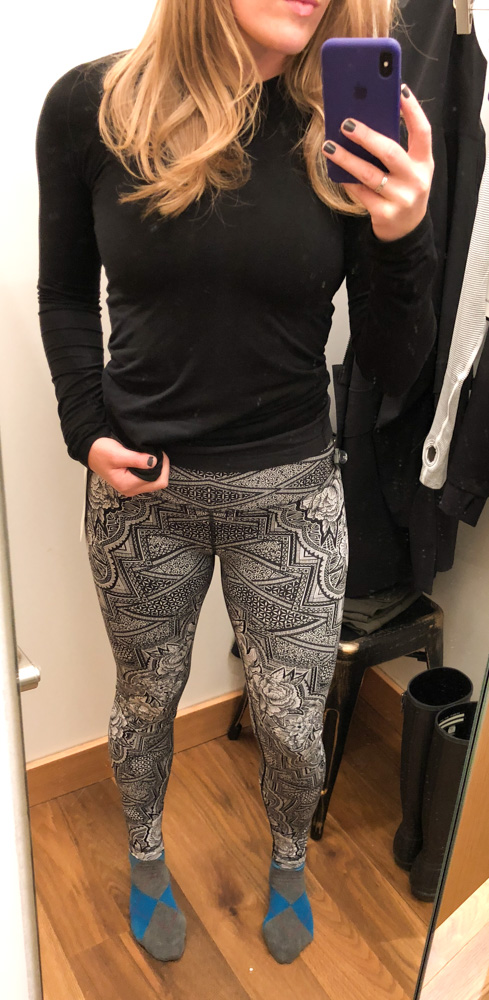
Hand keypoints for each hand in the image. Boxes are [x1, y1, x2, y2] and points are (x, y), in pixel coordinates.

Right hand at [88, 437, 169, 496]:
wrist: (90, 451)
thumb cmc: (101, 452)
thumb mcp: (118, 454)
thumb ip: (137, 459)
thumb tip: (153, 462)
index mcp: (128, 484)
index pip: (158, 481)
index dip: (163, 467)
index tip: (160, 453)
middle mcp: (131, 489)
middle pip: (158, 484)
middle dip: (162, 469)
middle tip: (158, 453)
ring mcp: (131, 487)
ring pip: (154, 482)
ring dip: (156, 469)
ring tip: (152, 456)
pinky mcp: (131, 482)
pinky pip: (148, 479)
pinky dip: (151, 470)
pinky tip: (147, 461)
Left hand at [322, 85, 433, 241]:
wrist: (406, 231)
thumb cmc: (403, 190)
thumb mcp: (409, 169)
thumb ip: (396, 149)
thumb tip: (367, 120)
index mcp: (424, 163)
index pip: (423, 131)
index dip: (413, 110)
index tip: (400, 89)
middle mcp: (416, 180)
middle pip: (390, 152)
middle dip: (367, 136)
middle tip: (346, 124)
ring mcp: (401, 198)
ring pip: (369, 174)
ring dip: (346, 158)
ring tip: (328, 146)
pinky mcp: (385, 214)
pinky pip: (360, 193)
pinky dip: (346, 180)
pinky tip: (334, 169)